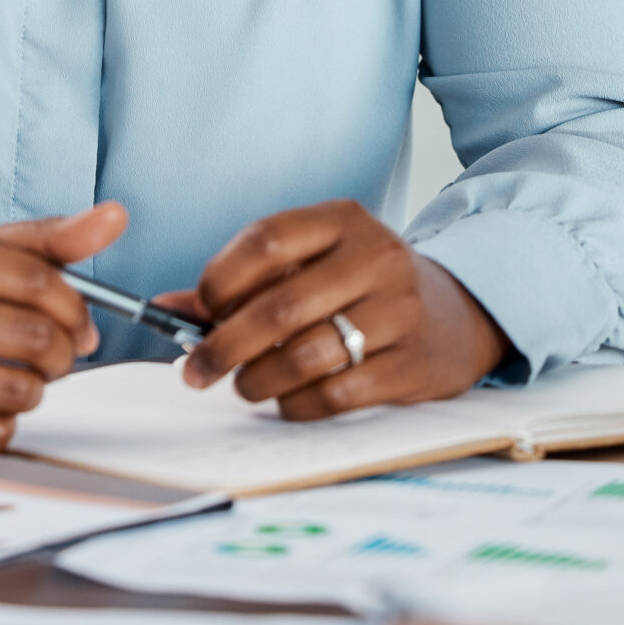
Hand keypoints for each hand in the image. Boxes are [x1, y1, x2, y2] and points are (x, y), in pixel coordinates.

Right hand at [0, 201, 124, 448]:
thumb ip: (38, 239)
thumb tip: (114, 218)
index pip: (32, 279)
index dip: (74, 305)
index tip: (80, 321)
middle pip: (29, 338)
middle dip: (64, 352)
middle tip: (60, 354)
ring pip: (12, 392)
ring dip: (36, 390)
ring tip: (25, 379)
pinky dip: (4, 424)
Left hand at [156, 199, 507, 420]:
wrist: (458, 313)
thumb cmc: (363, 286)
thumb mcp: (314, 265)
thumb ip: (244, 283)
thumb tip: (165, 308)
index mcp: (343, 220)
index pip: (266, 240)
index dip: (221, 279)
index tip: (200, 311)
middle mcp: (376, 257)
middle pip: (279, 306)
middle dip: (225, 345)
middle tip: (197, 371)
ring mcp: (400, 310)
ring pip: (306, 355)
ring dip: (259, 380)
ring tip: (245, 386)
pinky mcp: (413, 363)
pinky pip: (338, 393)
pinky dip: (298, 404)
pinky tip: (287, 401)